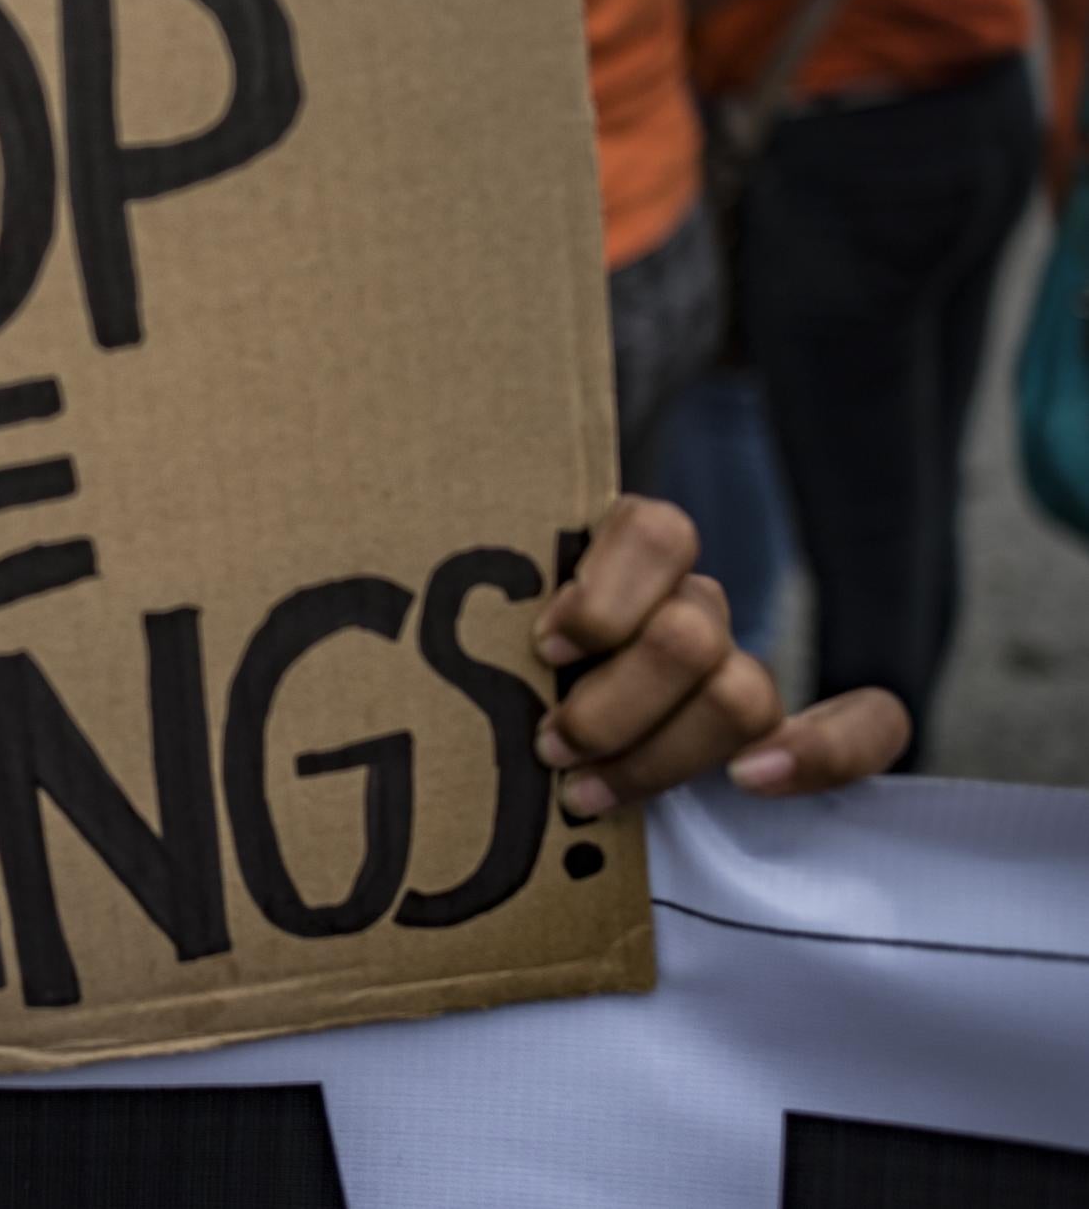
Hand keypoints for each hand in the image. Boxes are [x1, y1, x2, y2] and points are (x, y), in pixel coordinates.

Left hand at [532, 496, 911, 812]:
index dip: (606, 597)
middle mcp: (694, 607)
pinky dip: (822, 752)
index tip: (548, 648)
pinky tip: (753, 781)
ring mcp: (745, 667)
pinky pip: (874, 723)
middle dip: (610, 708)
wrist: (579, 768)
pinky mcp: (804, 731)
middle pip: (689, 638)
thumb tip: (451, 643)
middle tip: (552, 746)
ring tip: (584, 791)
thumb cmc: (516, 695)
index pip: (658, 533)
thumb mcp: (501, 646)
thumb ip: (496, 626)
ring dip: (657, 756)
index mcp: (629, 562)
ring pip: (741, 694)